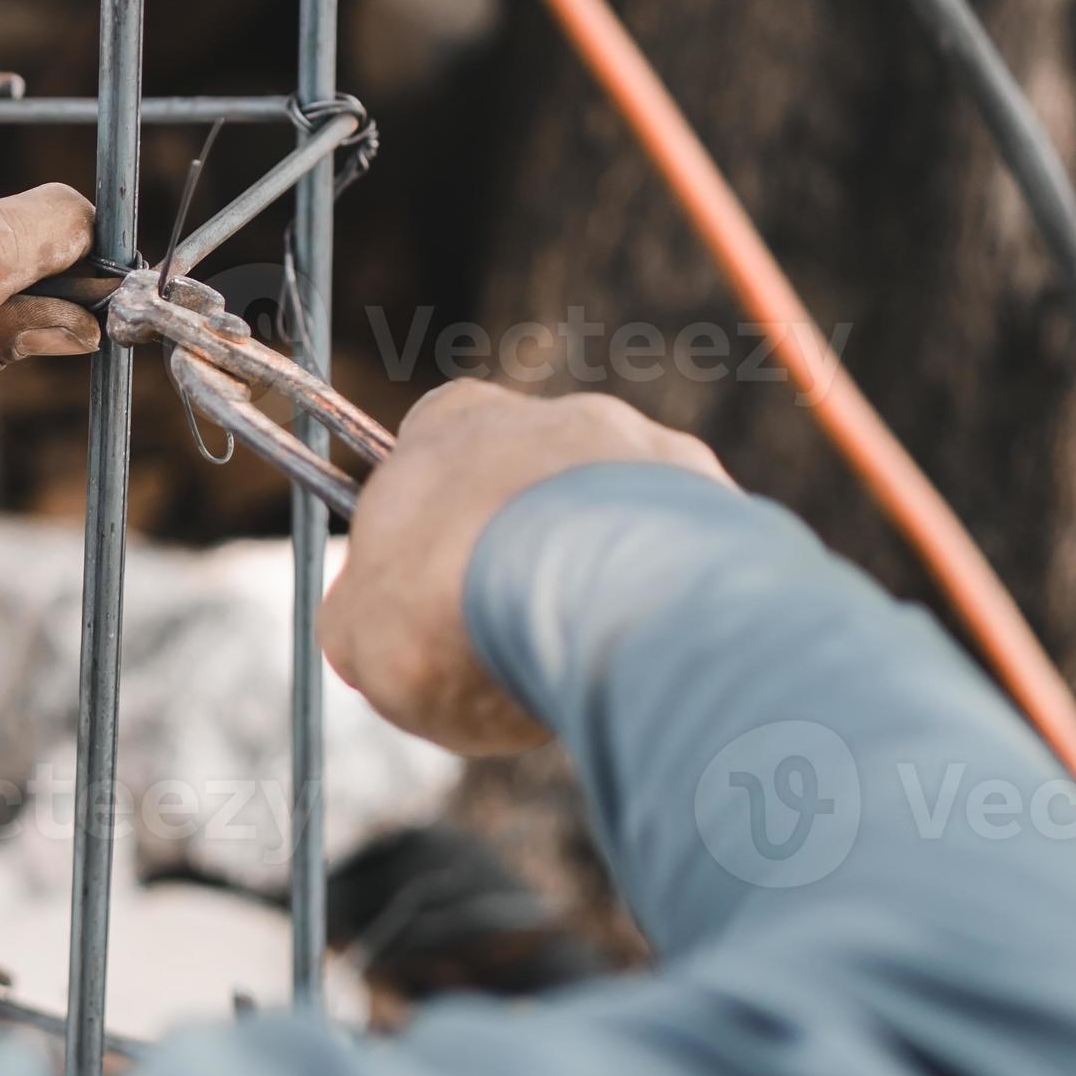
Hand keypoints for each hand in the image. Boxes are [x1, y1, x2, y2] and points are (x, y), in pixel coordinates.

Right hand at [319, 381, 727, 756]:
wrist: (589, 593)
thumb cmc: (454, 608)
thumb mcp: (360, 636)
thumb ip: (363, 623)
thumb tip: (369, 639)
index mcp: (448, 426)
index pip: (429, 455)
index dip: (428, 532)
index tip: (429, 598)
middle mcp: (550, 418)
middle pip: (533, 485)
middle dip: (525, 553)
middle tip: (515, 635)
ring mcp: (640, 449)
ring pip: (617, 517)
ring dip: (602, 575)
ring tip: (589, 657)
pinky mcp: (715, 500)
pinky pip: (688, 552)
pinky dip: (671, 596)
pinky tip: (651, 652)